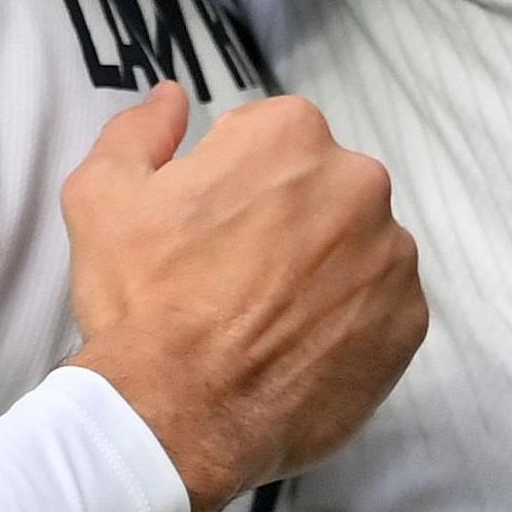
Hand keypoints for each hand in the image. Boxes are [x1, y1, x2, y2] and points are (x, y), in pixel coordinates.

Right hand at [61, 85, 425, 511]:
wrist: (178, 415)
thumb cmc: (142, 298)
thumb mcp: (103, 195)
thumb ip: (141, 129)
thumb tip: (172, 96)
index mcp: (290, 135)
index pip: (271, 140)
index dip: (232, 184)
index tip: (208, 228)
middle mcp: (358, 181)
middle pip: (322, 189)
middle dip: (286, 222)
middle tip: (234, 277)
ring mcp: (392, 255)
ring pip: (356, 248)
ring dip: (322, 271)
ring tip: (266, 320)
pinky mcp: (408, 323)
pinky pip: (380, 308)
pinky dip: (347, 323)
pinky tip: (297, 350)